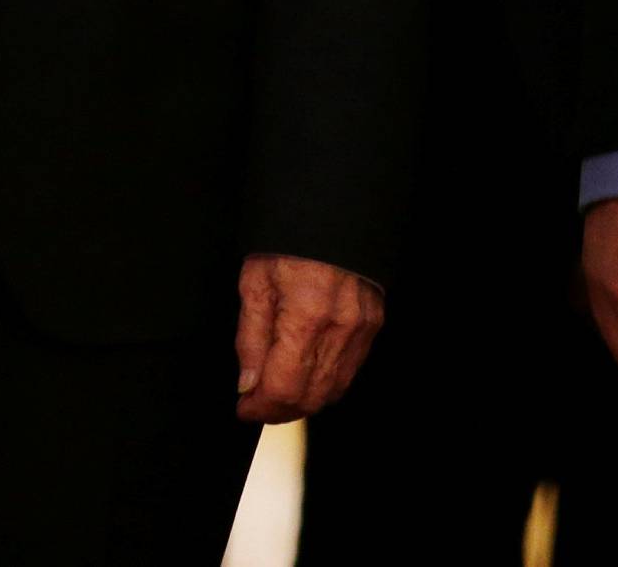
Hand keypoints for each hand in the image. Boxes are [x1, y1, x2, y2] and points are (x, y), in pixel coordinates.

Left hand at [233, 252, 383, 422]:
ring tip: (279, 387)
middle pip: (310, 397)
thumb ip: (249, 337)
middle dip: (278, 409)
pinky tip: (307, 370)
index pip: (283, 388)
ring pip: (332, 390)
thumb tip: (247, 383)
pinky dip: (326, 380)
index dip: (259, 407)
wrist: (333, 209)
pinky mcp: (373, 322)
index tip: (243, 406)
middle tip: (257, 401)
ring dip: (303, 399)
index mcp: (306, 314)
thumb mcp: (255, 280)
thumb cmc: (291, 237)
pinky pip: (350, 369)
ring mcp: (362, 326)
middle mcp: (340, 326)